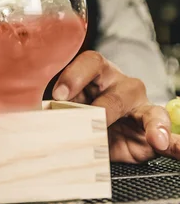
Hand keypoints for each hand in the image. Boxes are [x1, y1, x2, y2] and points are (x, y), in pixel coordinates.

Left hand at [52, 50, 179, 162]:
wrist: (105, 136)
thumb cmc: (82, 115)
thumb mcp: (68, 110)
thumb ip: (58, 110)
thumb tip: (39, 119)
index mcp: (96, 73)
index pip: (89, 62)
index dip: (73, 76)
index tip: (58, 95)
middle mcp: (119, 83)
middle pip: (113, 85)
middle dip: (97, 105)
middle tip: (83, 120)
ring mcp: (138, 102)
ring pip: (136, 102)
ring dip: (125, 116)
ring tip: (122, 129)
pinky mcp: (151, 121)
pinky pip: (159, 122)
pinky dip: (163, 133)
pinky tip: (159, 141)